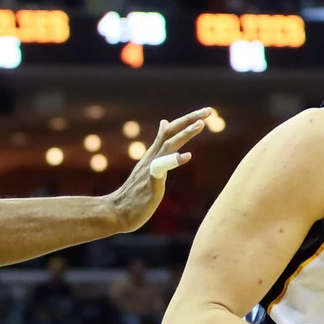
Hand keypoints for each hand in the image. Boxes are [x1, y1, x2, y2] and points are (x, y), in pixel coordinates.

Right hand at [103, 109, 210, 232]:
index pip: (170, 131)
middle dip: (190, 120)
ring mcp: (150, 168)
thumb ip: (158, 147)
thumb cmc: (133, 194)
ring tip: (201, 124)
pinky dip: (174, 160)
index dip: (187, 120)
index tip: (205, 113)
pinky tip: (187, 156)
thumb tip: (164, 123)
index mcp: (153, 154)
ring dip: (184, 134)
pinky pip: (161, 168)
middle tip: (209, 110)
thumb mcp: (149, 165)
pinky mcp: (150, 182)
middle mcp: (152, 157)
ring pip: (168, 145)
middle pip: (170, 132)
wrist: (115, 212)